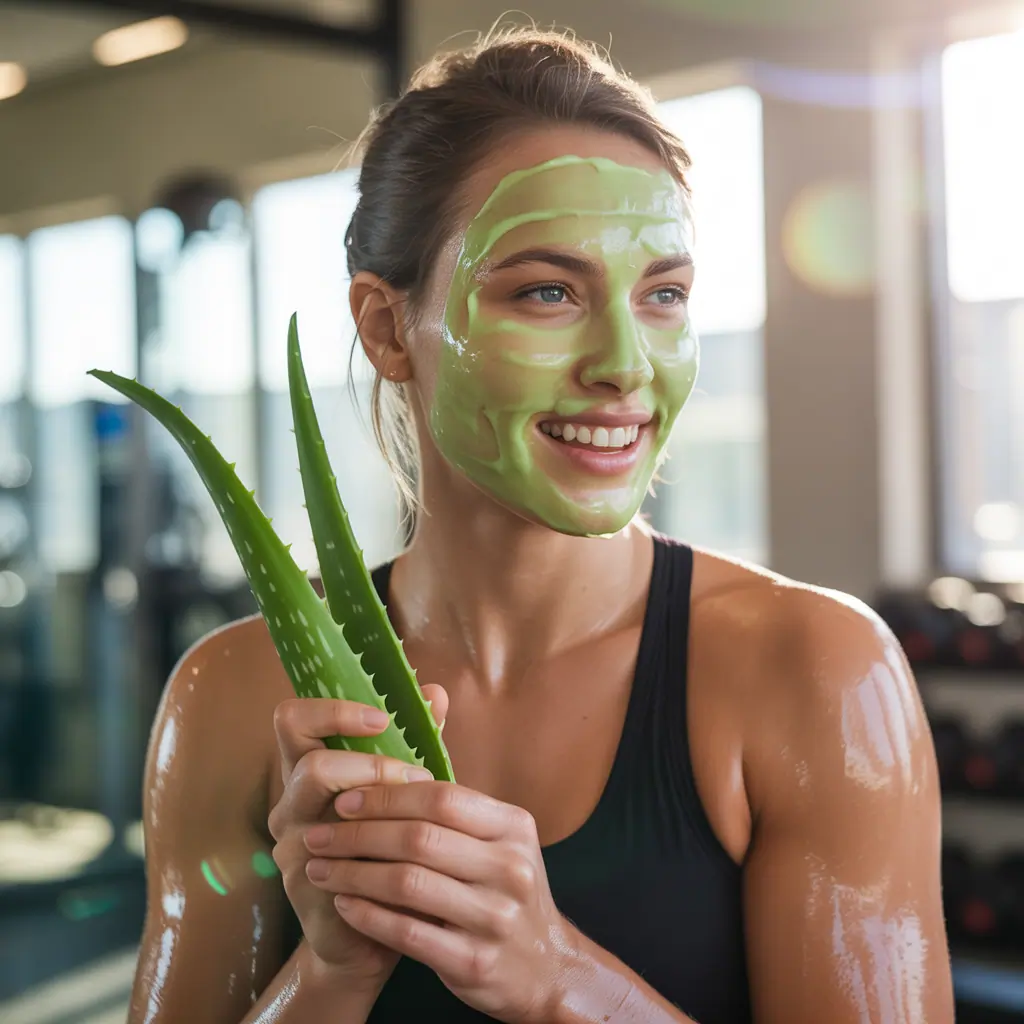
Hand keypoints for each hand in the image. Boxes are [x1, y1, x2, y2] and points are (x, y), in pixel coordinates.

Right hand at [267, 687, 448, 991]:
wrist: (373, 935)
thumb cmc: (391, 854)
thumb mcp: (403, 794)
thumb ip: (413, 743)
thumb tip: (434, 691)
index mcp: (308, 773)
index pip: (293, 721)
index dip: (332, 711)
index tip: (381, 718)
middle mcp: (290, 804)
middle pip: (306, 760)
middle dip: (369, 763)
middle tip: (414, 775)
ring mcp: (292, 845)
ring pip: (319, 804)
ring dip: (378, 799)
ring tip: (420, 817)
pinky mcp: (306, 884)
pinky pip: (335, 853)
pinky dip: (379, 845)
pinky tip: (412, 853)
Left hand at [301, 780, 578, 1022]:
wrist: (546, 968)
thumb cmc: (504, 892)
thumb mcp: (499, 842)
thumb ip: (453, 813)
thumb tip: (384, 774)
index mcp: (513, 826)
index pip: (441, 797)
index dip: (387, 796)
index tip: (345, 799)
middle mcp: (510, 867)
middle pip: (419, 838)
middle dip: (358, 834)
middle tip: (319, 835)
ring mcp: (496, 917)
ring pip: (408, 884)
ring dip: (353, 873)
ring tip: (320, 868)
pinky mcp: (475, 961)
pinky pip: (408, 933)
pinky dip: (368, 915)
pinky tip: (343, 904)